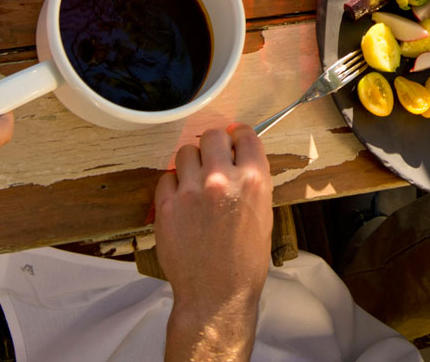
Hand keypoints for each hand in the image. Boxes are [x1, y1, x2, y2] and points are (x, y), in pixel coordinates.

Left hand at [156, 125, 272, 358]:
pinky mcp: (166, 205)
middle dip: (213, 146)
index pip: (244, 134)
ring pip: (185, 152)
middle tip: (213, 161)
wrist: (216, 294)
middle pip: (212, 135)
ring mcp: (191, 191)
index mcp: (253, 180)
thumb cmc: (245, 260)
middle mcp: (222, 179)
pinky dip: (173, 185)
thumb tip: (239, 157)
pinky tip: (181, 202)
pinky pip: (166, 178)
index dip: (238, 137)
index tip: (233, 142)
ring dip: (191, 163)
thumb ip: (251, 180)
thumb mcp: (263, 213)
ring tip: (194, 182)